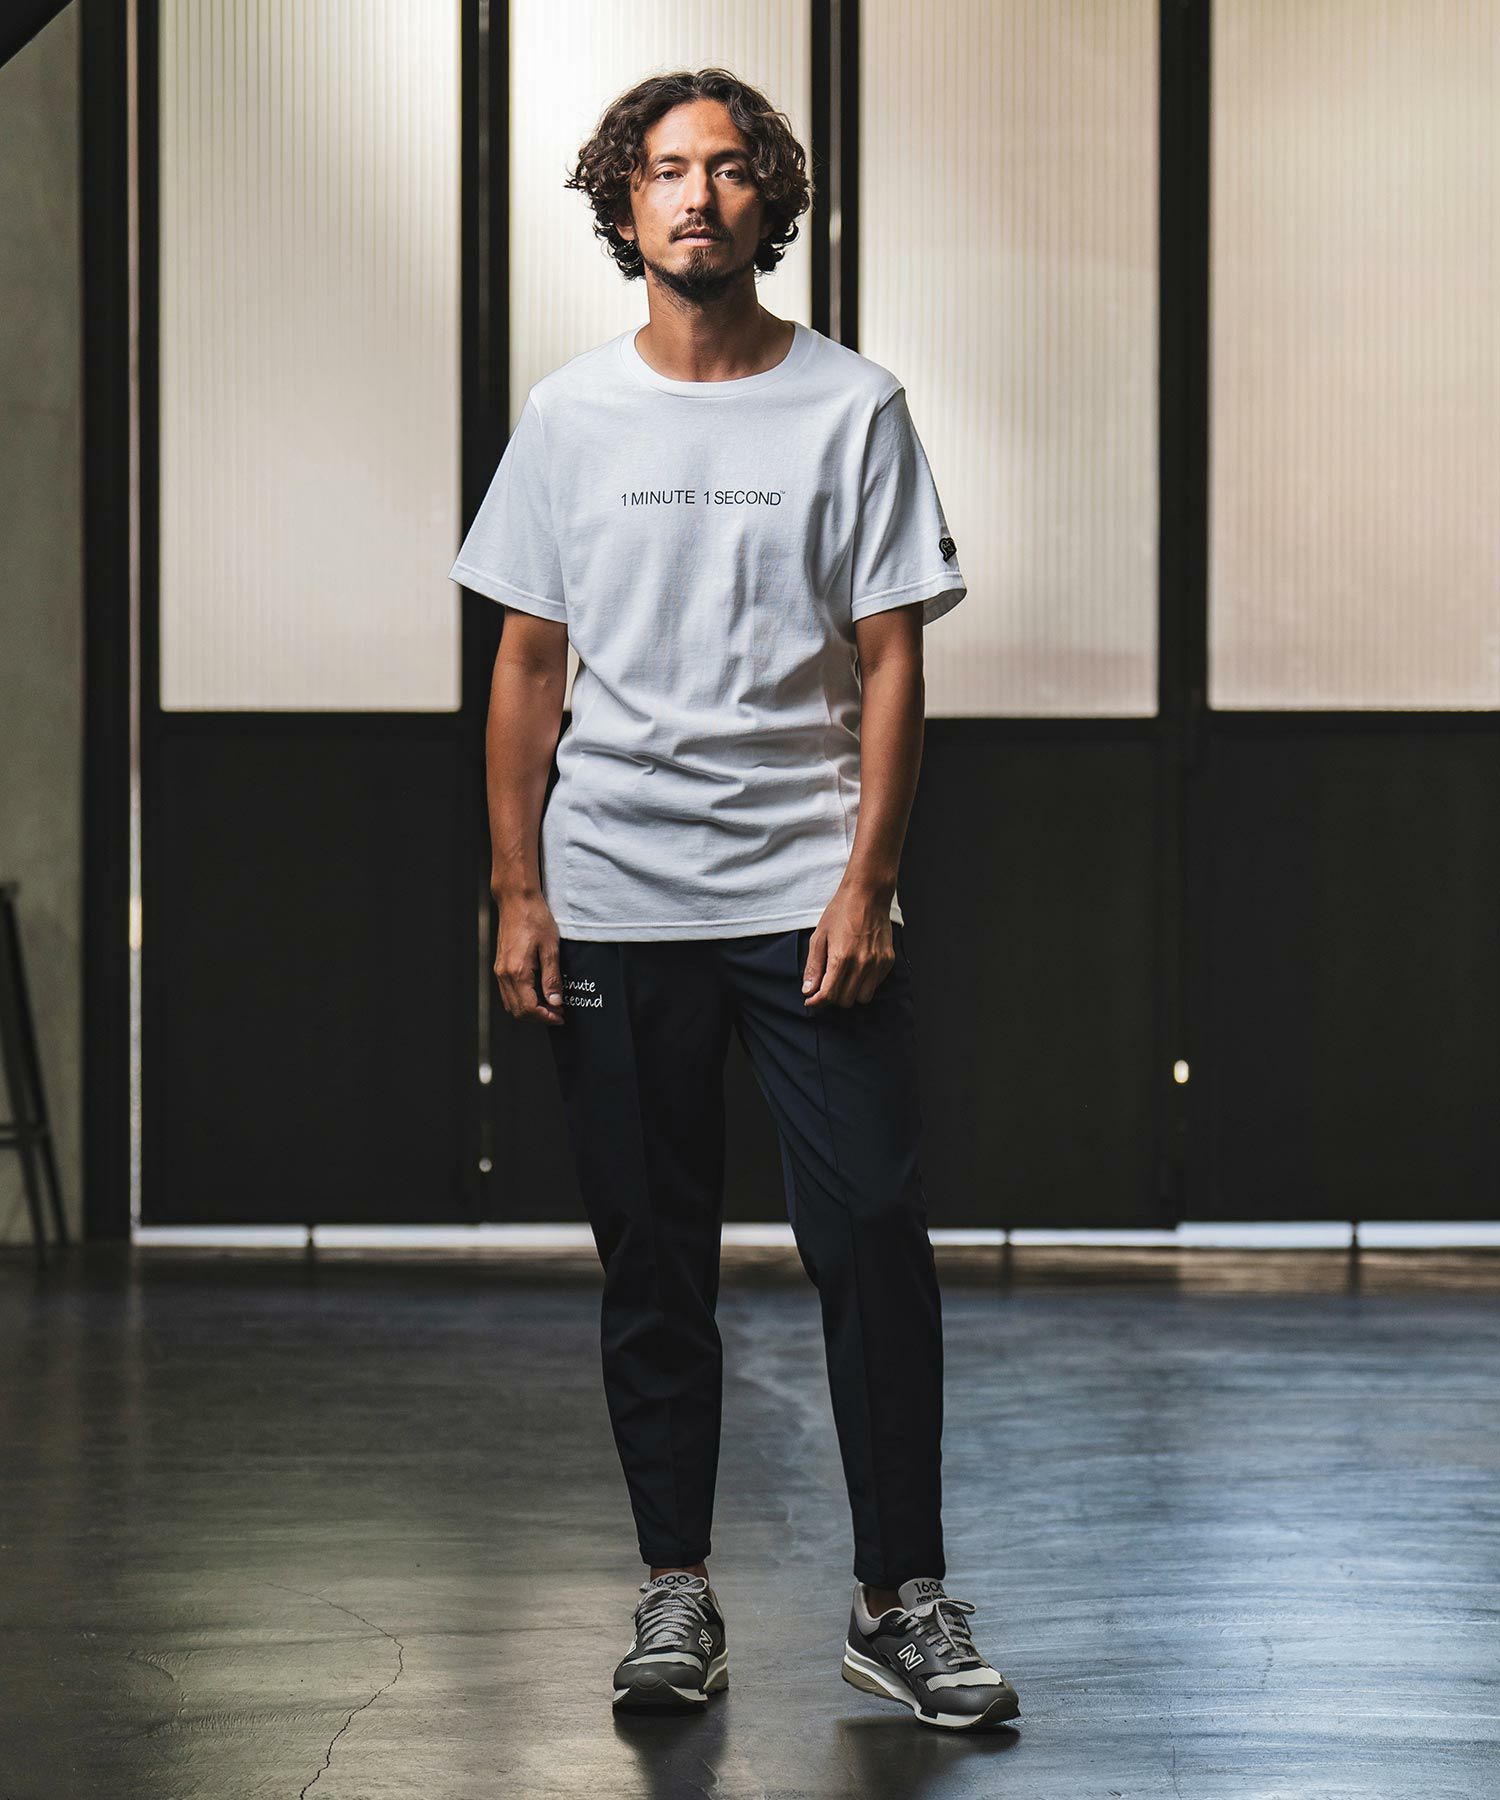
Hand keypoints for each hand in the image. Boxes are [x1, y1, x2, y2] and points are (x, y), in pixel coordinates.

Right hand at [494, 895, 565, 1025]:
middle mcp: (504, 974)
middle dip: (538, 1017)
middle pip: (517, 1011)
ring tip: (550, 1006)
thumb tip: (555, 1002)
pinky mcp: (500, 965)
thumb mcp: (551, 949)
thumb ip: (552, 978)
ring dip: (529, 1010)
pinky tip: (537, 994)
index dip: (546, 1017)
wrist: (517, 901)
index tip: (561, 1016)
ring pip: (511, 1003)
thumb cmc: (535, 919)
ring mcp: (500, 970)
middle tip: (558, 1014)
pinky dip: (522, 1000)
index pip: (528, 1008)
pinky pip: (508, 992)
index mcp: (517, 972)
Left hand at [802, 886, 896, 1008]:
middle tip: (825, 986)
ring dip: (850, 994)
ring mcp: (877, 963)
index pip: (829, 995)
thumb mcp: (819, 936)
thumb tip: (808, 991)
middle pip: (845, 1001)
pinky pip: (875, 986)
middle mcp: (862, 964)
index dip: (816, 1002)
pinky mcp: (888, 961)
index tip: (810, 1001)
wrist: (867, 895)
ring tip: (842, 980)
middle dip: (832, 998)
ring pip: (862, 998)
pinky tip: (856, 970)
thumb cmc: (841, 912)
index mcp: (841, 958)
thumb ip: (813, 966)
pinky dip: (864, 984)